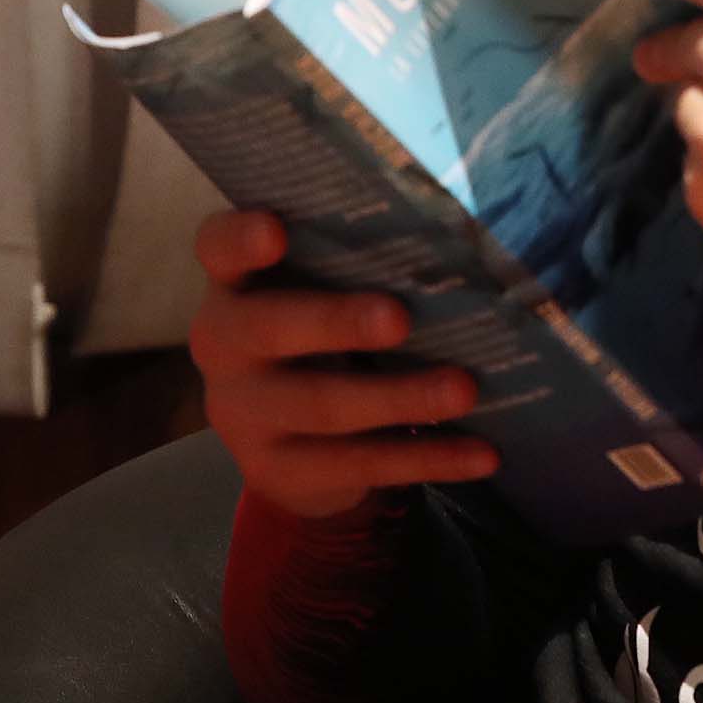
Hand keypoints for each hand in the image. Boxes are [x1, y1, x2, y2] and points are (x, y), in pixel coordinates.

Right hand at [187, 210, 498, 518]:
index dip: (239, 239)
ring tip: (464, 388)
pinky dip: (429, 458)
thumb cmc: (323, 339)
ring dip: (401, 397)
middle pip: (270, 328)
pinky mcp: (279, 473)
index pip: (219, 248)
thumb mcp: (324, 297)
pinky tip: (483, 454)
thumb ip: (358, 269)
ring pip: (324, 406)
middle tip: (399, 317)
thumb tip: (461, 252)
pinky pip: (361, 465)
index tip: (274, 229)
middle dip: (335, 321)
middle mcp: (225, 346)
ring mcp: (245, 415)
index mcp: (236, 285)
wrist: (292, 447)